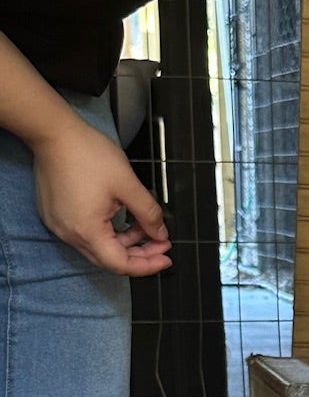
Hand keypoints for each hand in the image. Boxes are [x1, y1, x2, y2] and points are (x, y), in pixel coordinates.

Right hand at [31, 116, 172, 275]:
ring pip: (99, 246)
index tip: (165, 257)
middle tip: (161, 242)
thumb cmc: (86, 153)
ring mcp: (60, 225)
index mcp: (87, 230)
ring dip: (125, 240)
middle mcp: (69, 234)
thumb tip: (160, 233)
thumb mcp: (128, 184)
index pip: (121, 264)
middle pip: (110, 258)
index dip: (147, 265)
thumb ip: (148, 214)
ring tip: (144, 225)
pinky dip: (108, 232)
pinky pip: (87, 234)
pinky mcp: (57, 215)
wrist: (54, 132)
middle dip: (140, 253)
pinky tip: (123, 219)